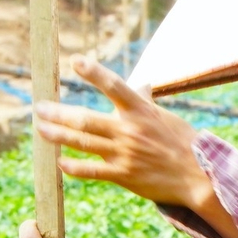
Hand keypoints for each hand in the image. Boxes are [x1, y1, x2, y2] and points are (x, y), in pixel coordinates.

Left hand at [35, 58, 237, 237]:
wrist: (197, 177)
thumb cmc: (182, 143)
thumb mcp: (165, 116)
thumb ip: (145, 101)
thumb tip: (141, 84)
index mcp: (141, 111)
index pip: (115, 86)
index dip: (94, 72)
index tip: (75, 60)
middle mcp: (130, 130)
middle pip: (86, 119)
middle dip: (59, 113)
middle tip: (39, 107)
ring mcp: (125, 154)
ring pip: (83, 142)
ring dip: (58, 135)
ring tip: (41, 129)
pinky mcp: (124, 176)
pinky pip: (92, 171)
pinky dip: (74, 166)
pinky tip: (59, 162)